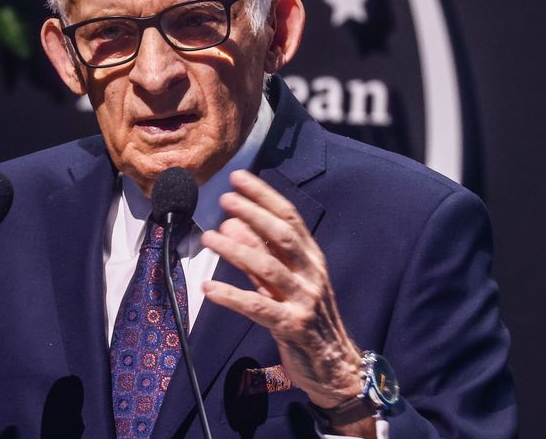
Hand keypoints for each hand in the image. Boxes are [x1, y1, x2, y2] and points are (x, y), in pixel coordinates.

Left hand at [201, 171, 372, 435]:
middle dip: (254, 212)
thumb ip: (258, 254)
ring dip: (238, 250)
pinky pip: (259, 308)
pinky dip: (232, 296)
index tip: (239, 178)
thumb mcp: (282, 282)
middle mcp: (311, 273)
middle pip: (283, 235)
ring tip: (209, 237)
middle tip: (226, 197)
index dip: (264, 195)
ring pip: (269, 267)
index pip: (289, 217)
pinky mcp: (293, 326)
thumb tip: (230, 223)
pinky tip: (209, 288)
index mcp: (311, 258)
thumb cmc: (305, 318)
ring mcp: (304, 300)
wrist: (335, 366)